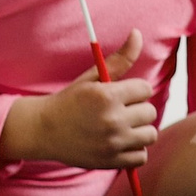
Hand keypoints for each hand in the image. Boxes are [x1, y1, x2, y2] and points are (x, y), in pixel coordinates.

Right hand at [0, 30, 157, 168]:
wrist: (44, 130)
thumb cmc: (71, 100)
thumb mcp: (93, 78)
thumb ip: (120, 59)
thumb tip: (137, 33)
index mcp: (107, 96)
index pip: (145, 89)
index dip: (134, 90)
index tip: (122, 94)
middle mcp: (112, 120)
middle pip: (149, 112)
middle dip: (137, 109)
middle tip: (120, 110)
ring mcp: (112, 143)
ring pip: (150, 134)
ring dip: (140, 130)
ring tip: (124, 126)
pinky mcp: (111, 161)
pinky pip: (141, 156)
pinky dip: (135, 150)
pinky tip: (122, 142)